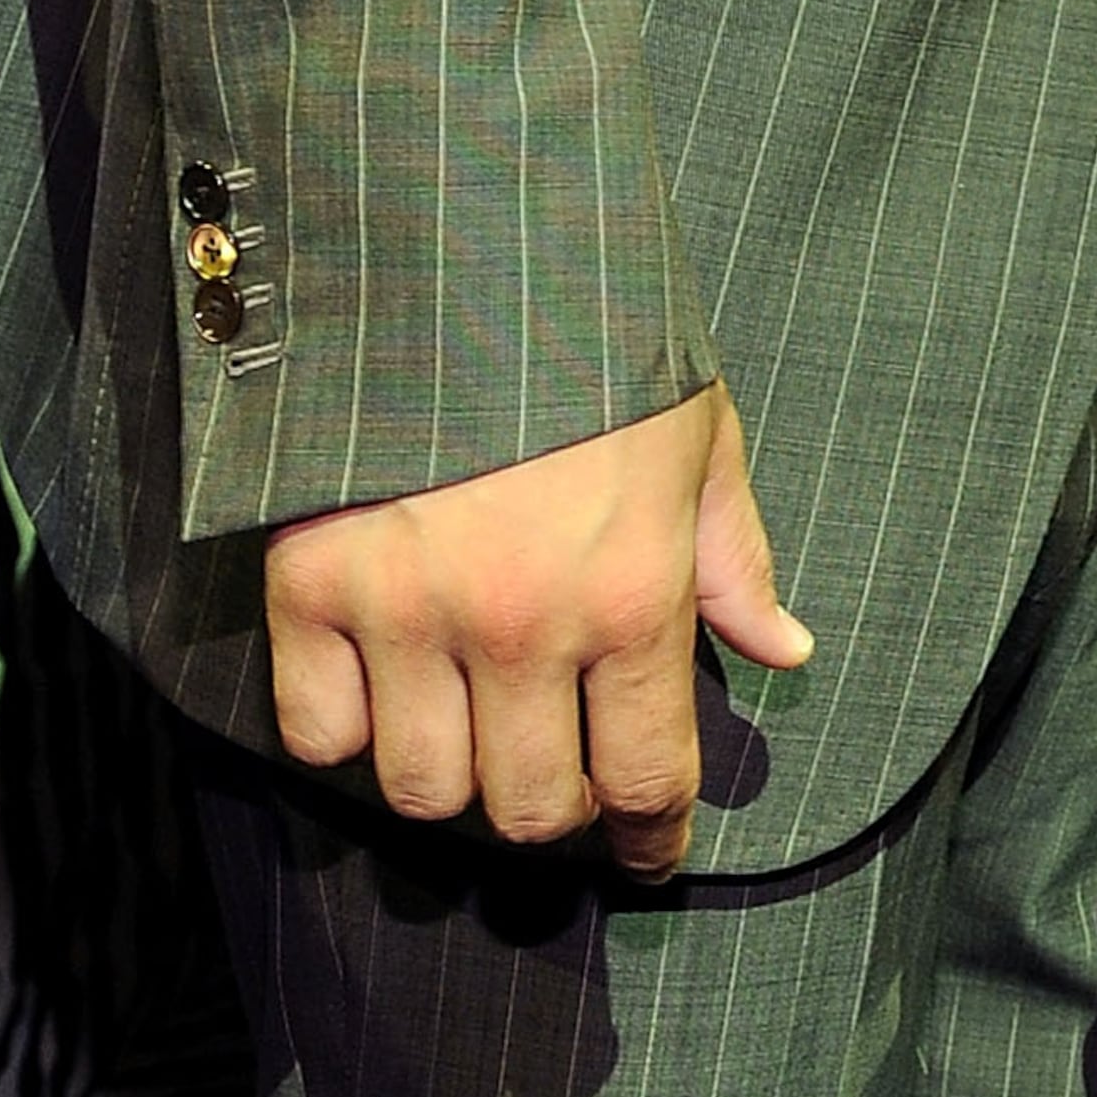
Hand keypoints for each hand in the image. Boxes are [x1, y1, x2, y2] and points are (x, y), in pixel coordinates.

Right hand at [262, 380, 810, 880]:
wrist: (458, 243)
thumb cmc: (599, 334)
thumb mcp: (698, 433)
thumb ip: (734, 558)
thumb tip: (785, 652)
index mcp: (633, 593)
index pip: (646, 777)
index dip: (652, 837)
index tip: (652, 853)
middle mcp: (521, 625)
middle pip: (529, 810)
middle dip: (557, 809)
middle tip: (562, 771)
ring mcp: (407, 612)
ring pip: (422, 790)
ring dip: (455, 778)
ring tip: (475, 726)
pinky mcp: (310, 585)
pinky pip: (318, 735)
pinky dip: (350, 734)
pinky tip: (386, 689)